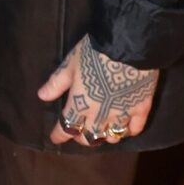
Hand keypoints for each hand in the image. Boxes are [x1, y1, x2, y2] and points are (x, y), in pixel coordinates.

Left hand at [37, 35, 158, 146]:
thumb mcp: (71, 64)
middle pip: (90, 137)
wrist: (127, 46)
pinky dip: (129, 131)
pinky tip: (127, 128)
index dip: (59, 135)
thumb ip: (57, 83)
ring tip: (103, 130)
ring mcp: (122, 114)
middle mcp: (100, 115)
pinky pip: (135, 129)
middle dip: (82, 138)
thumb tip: (42, 96)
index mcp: (81, 105)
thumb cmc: (94, 52)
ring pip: (113, 137)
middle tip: (80, 133)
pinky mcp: (141, 109)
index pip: (67, 127)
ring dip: (106, 135)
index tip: (55, 138)